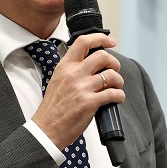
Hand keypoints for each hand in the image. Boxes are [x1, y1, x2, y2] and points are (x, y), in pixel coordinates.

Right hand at [31, 33, 124, 148]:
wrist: (46, 128)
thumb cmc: (53, 108)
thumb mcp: (57, 80)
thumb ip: (72, 70)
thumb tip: (92, 63)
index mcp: (65, 66)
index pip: (83, 42)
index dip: (101, 38)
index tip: (110, 41)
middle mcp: (74, 74)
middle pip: (103, 56)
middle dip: (114, 63)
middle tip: (114, 71)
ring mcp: (82, 88)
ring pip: (111, 75)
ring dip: (118, 81)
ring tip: (115, 87)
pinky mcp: (90, 103)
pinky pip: (114, 93)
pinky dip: (119, 96)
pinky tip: (116, 99)